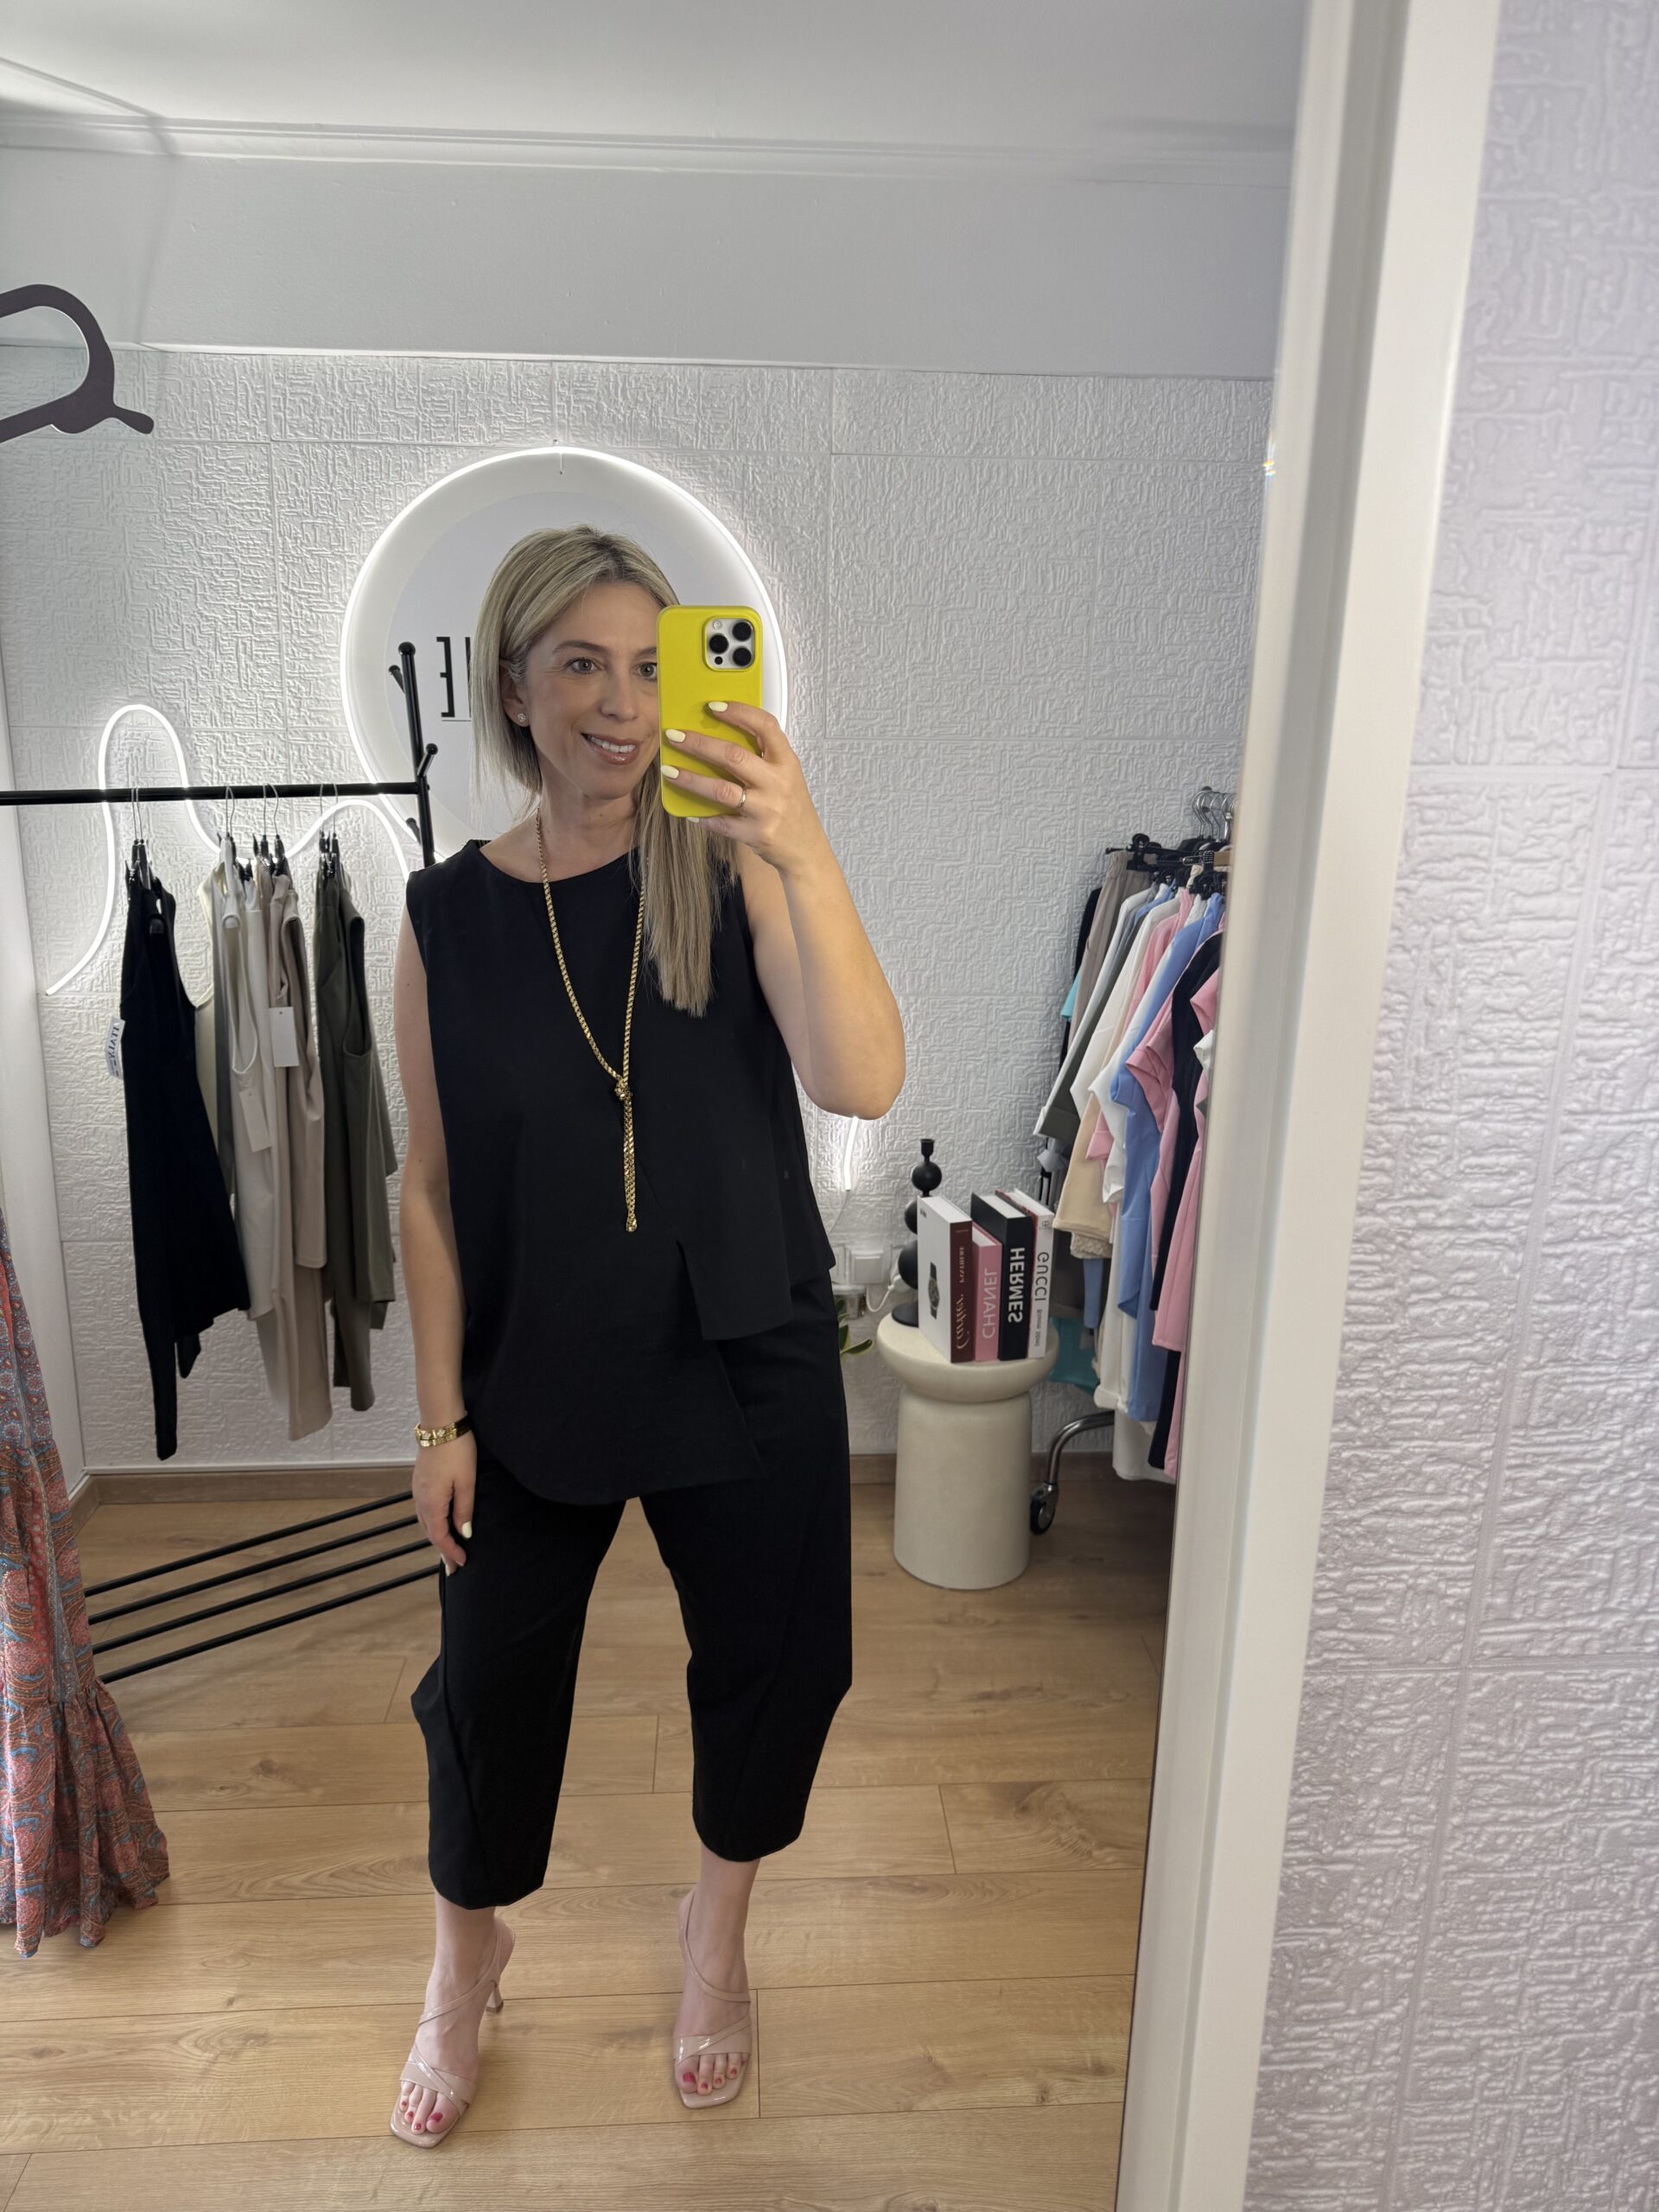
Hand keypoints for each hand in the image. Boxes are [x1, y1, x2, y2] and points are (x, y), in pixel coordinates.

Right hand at [412, 1432, 475, 1572]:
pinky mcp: (420, 1481)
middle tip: (453, 1567)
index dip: (451, 1552)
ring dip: (437, 1537)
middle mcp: (420, 1500)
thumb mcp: (466, 1482)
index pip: (440, 1536)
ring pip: (426, 1522)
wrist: (441, 1424)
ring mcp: (418, 1490)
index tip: (462, 1563)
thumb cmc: (457, 1451)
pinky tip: (440, 1524)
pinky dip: (432, 1523)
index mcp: (432, 1503)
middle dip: (442, 1550)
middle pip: (430, 1532)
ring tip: (448, 1549)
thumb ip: (464, 1510)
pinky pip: (424, 1510)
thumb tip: (464, 1534)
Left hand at [661, 703, 831, 877]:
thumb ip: (762, 758)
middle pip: (734, 756)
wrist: (806, 849)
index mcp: (786, 762)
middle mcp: (778, 783)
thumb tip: (719, 736)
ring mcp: (767, 810)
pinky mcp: (756, 833)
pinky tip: (689, 813)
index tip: (713, 706)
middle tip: (674, 736)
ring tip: (668, 771)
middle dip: (699, 743)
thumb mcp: (786, 776)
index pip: (765, 726)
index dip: (739, 713)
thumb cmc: (792, 808)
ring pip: (721, 790)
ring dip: (691, 779)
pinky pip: (722, 823)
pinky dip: (703, 818)